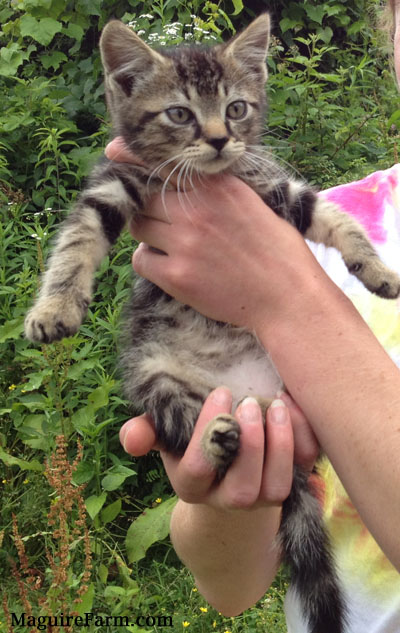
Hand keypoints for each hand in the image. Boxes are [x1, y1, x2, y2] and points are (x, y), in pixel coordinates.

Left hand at [106, 137, 325, 330]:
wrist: (289, 297)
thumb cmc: (278, 252)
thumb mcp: (254, 204)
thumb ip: (219, 190)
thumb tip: (186, 184)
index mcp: (219, 187)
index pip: (166, 164)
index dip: (135, 157)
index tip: (114, 151)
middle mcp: (197, 209)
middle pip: (146, 198)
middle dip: (149, 208)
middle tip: (163, 222)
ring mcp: (185, 243)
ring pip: (139, 227)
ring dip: (149, 235)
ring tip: (172, 247)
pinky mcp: (177, 276)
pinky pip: (141, 261)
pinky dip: (150, 263)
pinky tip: (171, 269)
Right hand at [119, 387, 317, 510]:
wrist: (230, 467)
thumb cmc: (197, 442)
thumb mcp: (169, 437)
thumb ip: (149, 432)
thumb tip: (132, 436)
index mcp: (193, 485)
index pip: (198, 469)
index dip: (209, 433)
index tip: (221, 392)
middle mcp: (228, 498)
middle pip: (242, 489)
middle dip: (250, 446)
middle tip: (249, 402)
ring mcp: (262, 496)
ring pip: (277, 488)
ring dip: (281, 445)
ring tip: (276, 406)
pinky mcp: (291, 483)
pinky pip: (305, 470)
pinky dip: (304, 439)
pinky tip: (293, 405)